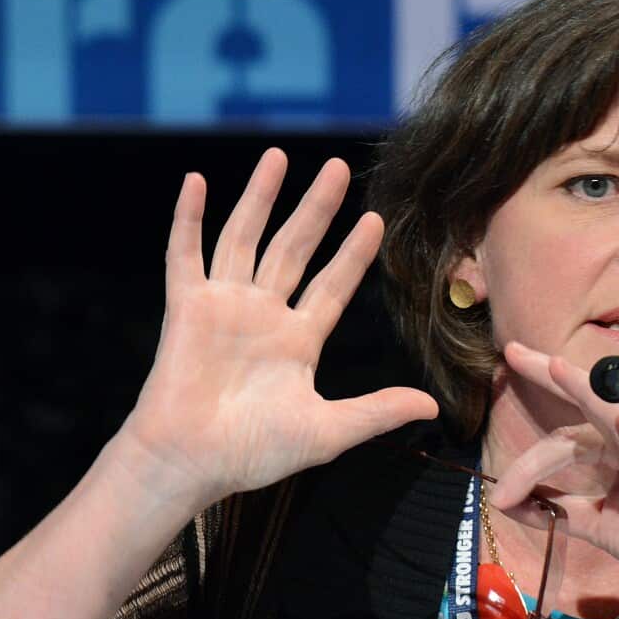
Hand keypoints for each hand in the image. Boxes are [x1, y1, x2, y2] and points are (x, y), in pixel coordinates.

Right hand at [115, 149, 437, 507]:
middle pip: (295, 247)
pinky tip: (196, 182)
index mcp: (298, 341)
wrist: (191, 464)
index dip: (354, 254)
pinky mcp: (186, 308)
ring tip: (279, 155)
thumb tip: (432, 406)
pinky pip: (185, 255)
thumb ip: (377, 411)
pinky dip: (189, 219)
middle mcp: (263, 315)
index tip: (375, 219)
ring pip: (245, 238)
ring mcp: (224, 307)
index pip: (333, 285)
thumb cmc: (254, 453)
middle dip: (317, 208)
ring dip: (261, 197)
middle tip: (340, 168)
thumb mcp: (328, 431)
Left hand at [488, 341, 618, 615]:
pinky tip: (610, 409)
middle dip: (545, 380)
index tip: (511, 362)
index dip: (539, 407)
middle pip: (580, 417)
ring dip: (580, 389)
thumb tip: (509, 502)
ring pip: (612, 414)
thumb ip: (561, 511)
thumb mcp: (602, 526)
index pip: (571, 429)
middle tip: (512, 352)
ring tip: (550, 366)